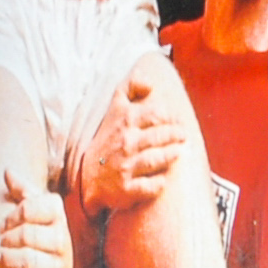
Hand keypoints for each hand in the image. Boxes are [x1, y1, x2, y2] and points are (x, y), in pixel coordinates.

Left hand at [0, 163, 73, 267]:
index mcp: (57, 221)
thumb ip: (23, 194)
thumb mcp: (33, 217)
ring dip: (5, 260)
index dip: (11, 216)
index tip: (5, 225)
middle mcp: (63, 244)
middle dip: (4, 240)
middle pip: (26, 234)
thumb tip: (8, 172)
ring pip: (28, 260)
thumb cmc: (37, 244)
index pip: (31, 206)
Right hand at [72, 52, 198, 207]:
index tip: (175, 120)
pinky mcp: (128, 188)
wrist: (86, 180)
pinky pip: (151, 185)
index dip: (171, 117)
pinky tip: (162, 179)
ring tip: (178, 151)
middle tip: (181, 136)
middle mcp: (125, 143)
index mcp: (123, 122)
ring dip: (172, 155)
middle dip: (177, 135)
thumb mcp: (112, 112)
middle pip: (161, 135)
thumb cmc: (106, 143)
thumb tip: (148, 79)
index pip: (156, 113)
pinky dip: (159, 183)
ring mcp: (126, 166)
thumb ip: (129, 90)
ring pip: (158, 159)